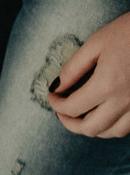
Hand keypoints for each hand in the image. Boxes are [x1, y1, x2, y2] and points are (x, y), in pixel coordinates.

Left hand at [49, 12, 129, 137]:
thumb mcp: (97, 43)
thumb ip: (73, 68)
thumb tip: (57, 86)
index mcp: (107, 85)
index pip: (71, 108)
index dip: (55, 104)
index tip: (52, 96)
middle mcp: (125, 101)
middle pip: (90, 128)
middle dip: (69, 123)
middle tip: (62, 111)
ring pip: (112, 132)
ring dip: (92, 128)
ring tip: (82, 115)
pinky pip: (129, 127)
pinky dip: (113, 126)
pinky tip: (106, 114)